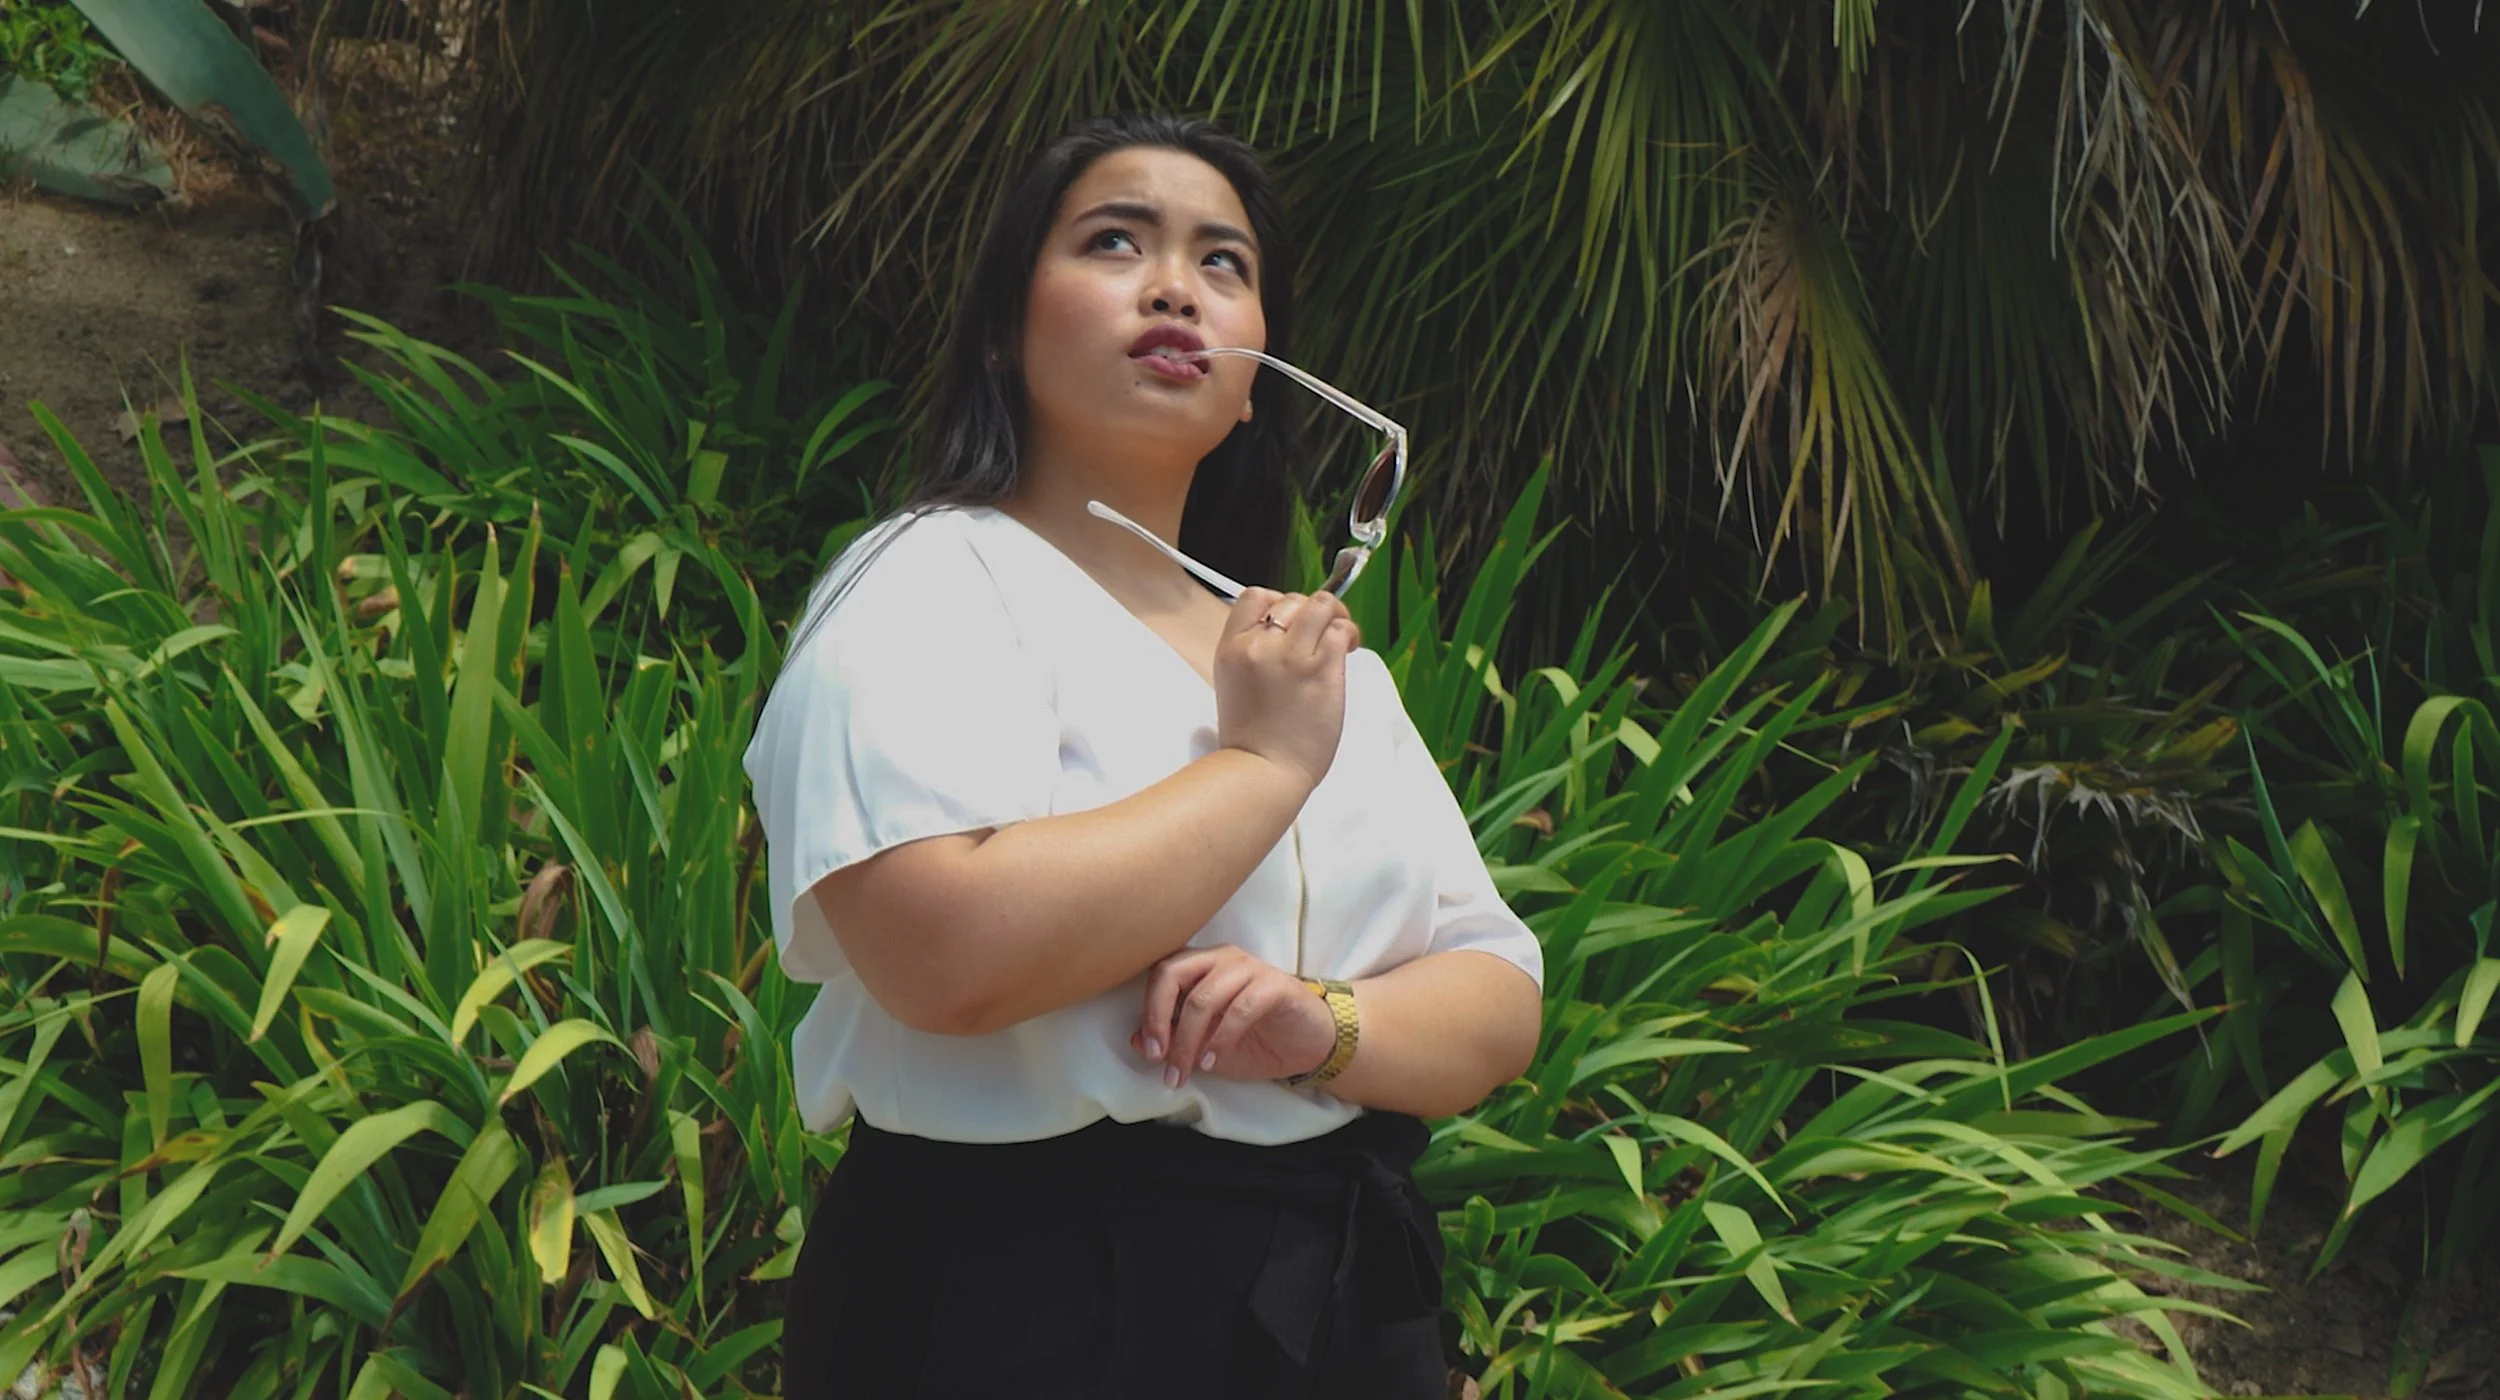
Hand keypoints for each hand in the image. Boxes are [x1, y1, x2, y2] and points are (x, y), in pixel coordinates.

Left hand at [1128, 944, 1336, 1087]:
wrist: (1312, 1045)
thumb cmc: (1257, 1041)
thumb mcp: (1206, 1048)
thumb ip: (1173, 1041)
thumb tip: (1135, 1040)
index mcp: (1201, 965)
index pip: (1162, 973)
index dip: (1148, 1010)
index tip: (1150, 1051)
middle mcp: (1222, 958)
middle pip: (1174, 973)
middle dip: (1159, 1018)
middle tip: (1160, 1057)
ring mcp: (1249, 969)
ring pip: (1204, 997)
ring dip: (1188, 1040)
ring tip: (1187, 1070)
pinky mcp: (1276, 985)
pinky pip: (1240, 1008)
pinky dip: (1221, 1037)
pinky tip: (1213, 1061)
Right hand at [1213, 588, 1360, 793]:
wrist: (1263, 772)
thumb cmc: (1252, 739)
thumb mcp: (1233, 685)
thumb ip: (1254, 654)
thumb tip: (1290, 632)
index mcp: (1232, 648)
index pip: (1254, 596)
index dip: (1277, 601)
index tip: (1291, 620)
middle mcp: (1260, 646)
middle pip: (1292, 599)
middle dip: (1310, 610)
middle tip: (1323, 630)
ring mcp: (1293, 656)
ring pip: (1322, 605)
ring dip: (1335, 615)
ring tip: (1340, 635)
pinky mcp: (1323, 670)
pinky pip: (1341, 631)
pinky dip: (1349, 634)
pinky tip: (1349, 648)